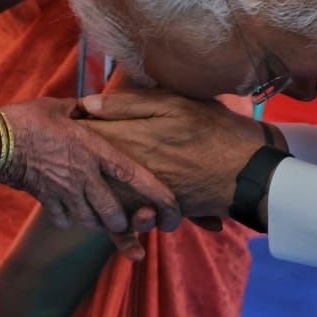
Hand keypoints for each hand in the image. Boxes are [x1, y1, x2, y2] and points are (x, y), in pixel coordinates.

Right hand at [0, 97, 181, 244]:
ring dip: (100, 223)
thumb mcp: (60, 106)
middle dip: (125, 222)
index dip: (155, 191)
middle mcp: (83, 176)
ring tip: (105, 219)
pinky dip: (71, 218)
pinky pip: (65, 219)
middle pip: (113, 213)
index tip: (172, 205)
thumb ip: (83, 109)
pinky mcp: (46, 201)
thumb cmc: (26, 119)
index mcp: (92, 150)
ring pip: (91, 221)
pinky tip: (71, 212)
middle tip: (129, 218)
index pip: (132, 173)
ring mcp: (64, 192)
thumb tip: (94, 103)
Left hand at [75, 89, 268, 218]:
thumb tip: (86, 104)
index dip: (70, 125)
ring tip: (93, 171)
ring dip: (93, 182)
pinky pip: (124, 211)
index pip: (84, 132)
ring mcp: (140, 195)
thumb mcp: (176, 104)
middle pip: (86, 166)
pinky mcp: (153, 212)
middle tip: (72, 144)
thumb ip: (129, 104)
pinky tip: (119, 193)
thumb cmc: (215, 131)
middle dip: (76, 156)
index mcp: (131, 138)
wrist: (250, 174)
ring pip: (100, 192)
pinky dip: (116, 203)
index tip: (66, 118)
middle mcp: (129, 170)